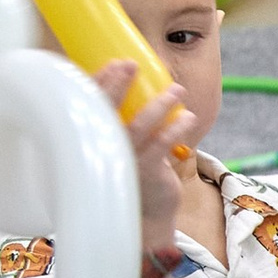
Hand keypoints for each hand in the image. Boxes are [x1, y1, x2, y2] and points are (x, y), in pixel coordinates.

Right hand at [94, 55, 192, 247]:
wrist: (146, 215)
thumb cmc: (135, 171)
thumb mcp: (123, 146)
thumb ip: (125, 120)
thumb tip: (139, 82)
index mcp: (95, 139)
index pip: (90, 105)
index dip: (100, 81)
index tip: (116, 63)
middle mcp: (104, 149)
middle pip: (106, 111)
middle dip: (118, 85)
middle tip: (131, 64)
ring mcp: (125, 161)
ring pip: (140, 126)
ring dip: (160, 104)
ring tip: (177, 90)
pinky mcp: (146, 173)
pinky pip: (161, 145)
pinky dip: (175, 128)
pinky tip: (187, 117)